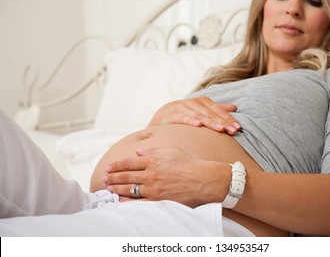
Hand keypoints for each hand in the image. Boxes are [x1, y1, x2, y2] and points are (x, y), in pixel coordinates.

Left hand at [103, 147, 230, 206]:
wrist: (204, 179)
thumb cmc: (190, 162)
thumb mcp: (171, 150)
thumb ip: (152, 151)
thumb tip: (138, 151)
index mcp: (153, 159)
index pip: (129, 162)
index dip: (116, 165)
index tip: (108, 167)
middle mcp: (151, 174)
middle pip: (125, 176)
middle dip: (112, 177)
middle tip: (104, 178)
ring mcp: (153, 188)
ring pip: (129, 189)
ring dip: (116, 188)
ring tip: (108, 188)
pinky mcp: (158, 200)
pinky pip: (138, 202)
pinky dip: (127, 201)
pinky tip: (120, 200)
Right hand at [148, 97, 240, 134]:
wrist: (161, 116)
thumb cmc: (185, 113)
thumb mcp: (201, 110)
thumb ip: (217, 109)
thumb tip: (234, 107)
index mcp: (202, 101)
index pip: (218, 110)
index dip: (228, 118)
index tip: (238, 128)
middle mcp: (193, 103)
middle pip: (211, 113)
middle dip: (223, 122)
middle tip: (233, 131)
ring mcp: (183, 108)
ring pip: (199, 115)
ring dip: (210, 122)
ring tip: (221, 129)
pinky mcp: (173, 114)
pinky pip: (183, 117)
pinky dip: (190, 120)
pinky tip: (198, 125)